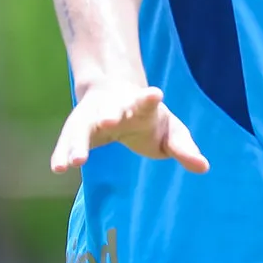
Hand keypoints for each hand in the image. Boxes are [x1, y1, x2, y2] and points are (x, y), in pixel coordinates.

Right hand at [50, 81, 208, 174]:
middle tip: (109, 121)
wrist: (113, 99)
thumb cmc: (149, 120)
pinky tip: (58, 168)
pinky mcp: (76, 131)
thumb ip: (184, 150)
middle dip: (111, 115)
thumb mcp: (171, 134)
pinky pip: (67, 144)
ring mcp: (92, 118)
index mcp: (142, 107)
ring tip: (76, 161)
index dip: (150, 98)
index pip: (147, 101)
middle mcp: (115, 109)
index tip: (155, 93)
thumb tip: (204, 167)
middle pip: (113, 111)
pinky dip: (62, 154)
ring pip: (84, 129)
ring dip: (80, 143)